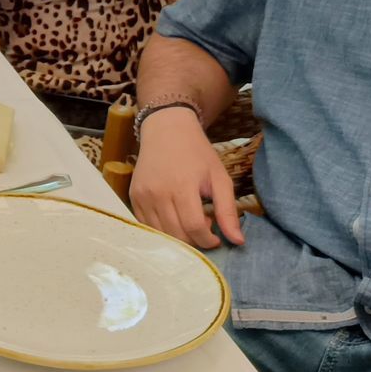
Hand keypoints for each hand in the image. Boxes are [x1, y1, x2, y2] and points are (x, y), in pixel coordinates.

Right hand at [129, 107, 243, 248]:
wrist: (166, 130)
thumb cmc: (197, 153)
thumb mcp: (220, 177)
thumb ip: (228, 211)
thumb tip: (237, 241)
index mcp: (182, 186)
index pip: (193, 227)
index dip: (207, 240)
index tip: (216, 238)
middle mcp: (158, 193)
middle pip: (176, 234)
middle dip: (195, 240)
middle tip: (204, 226)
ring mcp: (142, 196)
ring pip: (161, 233)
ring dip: (178, 237)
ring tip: (189, 221)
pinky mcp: (133, 197)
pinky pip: (147, 225)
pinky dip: (163, 230)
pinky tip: (174, 218)